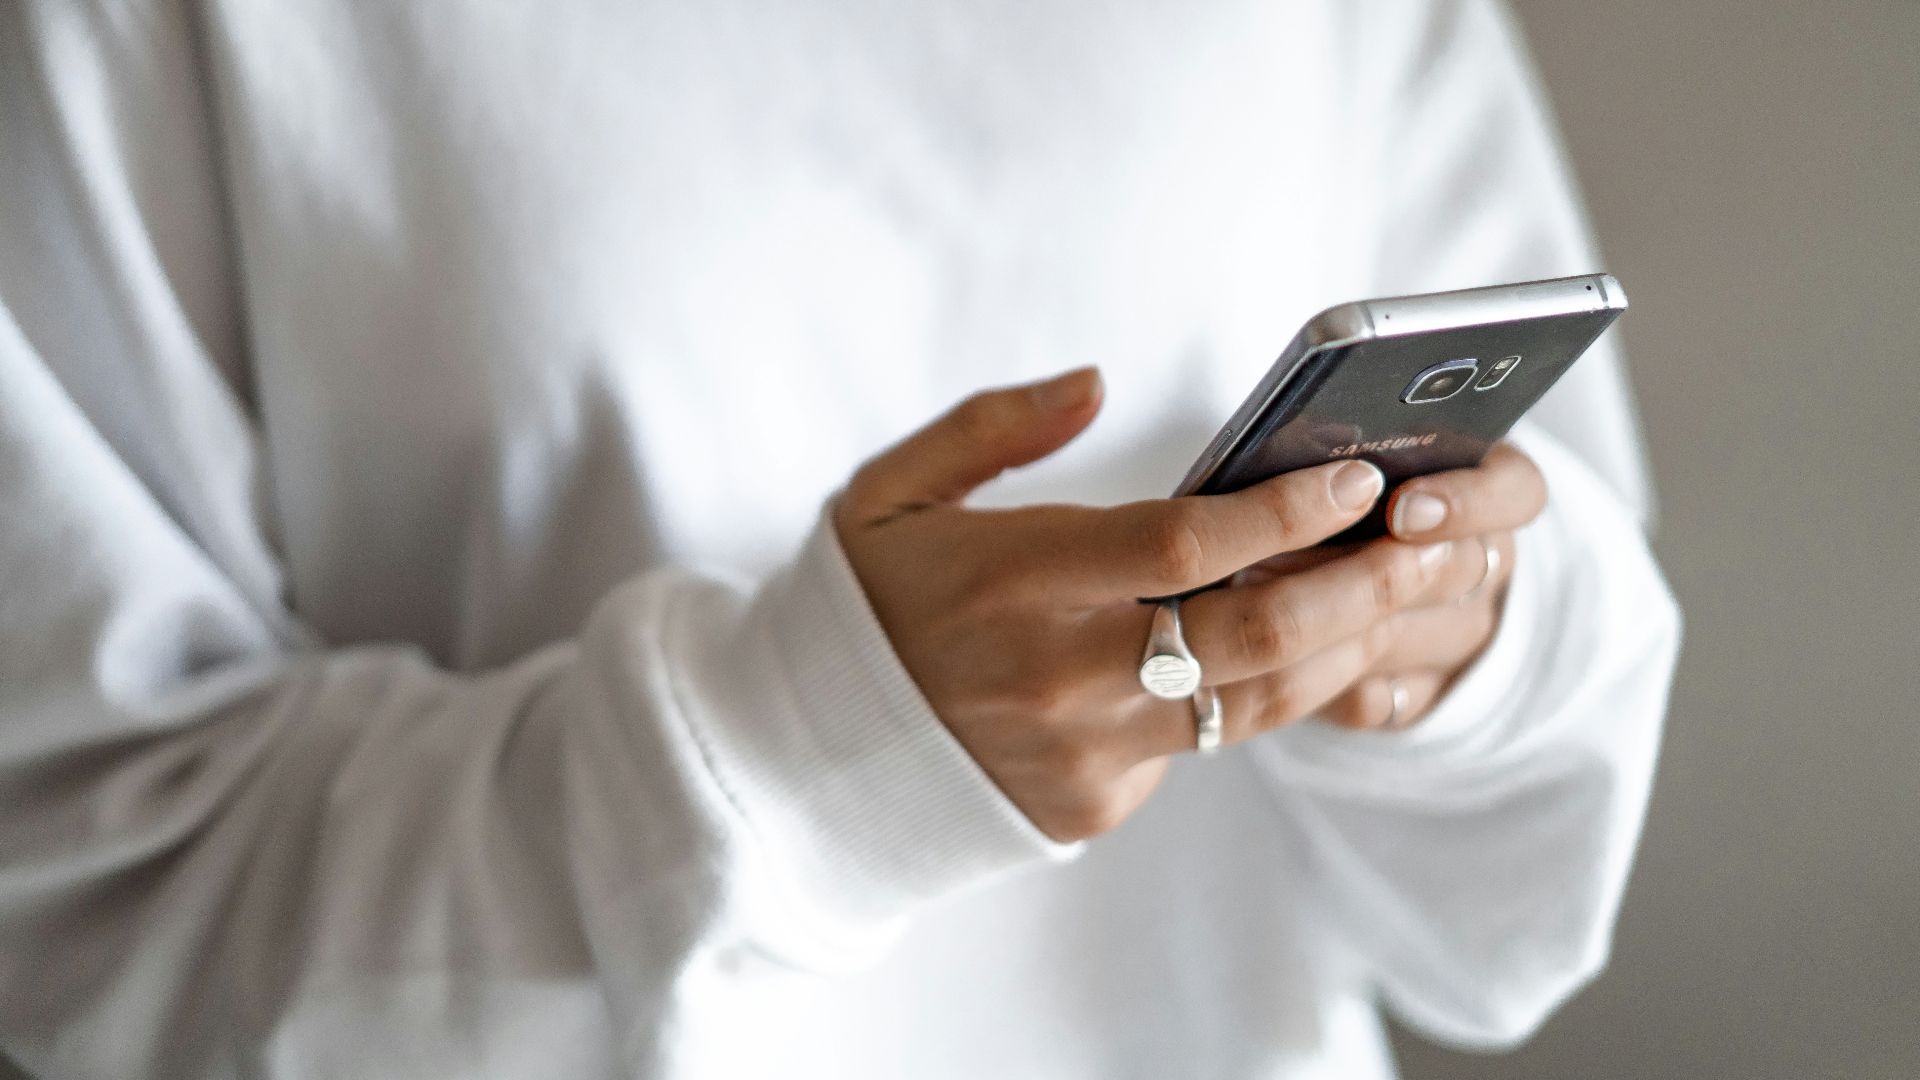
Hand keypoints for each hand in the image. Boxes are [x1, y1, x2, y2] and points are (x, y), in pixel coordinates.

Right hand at [834, 368, 1491, 840]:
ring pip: (1255, 704)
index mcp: (1009, 581)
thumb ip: (990, 427)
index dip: (1281, 509)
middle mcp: (1056, 676)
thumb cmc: (864, 605)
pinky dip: (1256, 696)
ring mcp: (1082, 753)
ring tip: (1404, 588)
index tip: (1353, 475)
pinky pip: (1201, 747)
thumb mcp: (890, 493)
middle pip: (1250, 633)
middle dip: (1359, 582)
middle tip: (1428, 537)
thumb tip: (1095, 383)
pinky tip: (1306, 647)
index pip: (1180, 545)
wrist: (806, 759)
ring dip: (1343, 644)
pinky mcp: (1094, 805)